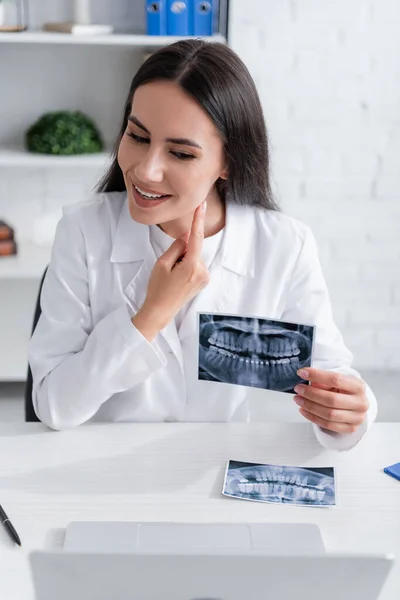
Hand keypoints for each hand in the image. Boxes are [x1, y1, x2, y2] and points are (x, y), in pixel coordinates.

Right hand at [132, 202, 209, 339]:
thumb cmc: (158, 289)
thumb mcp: (162, 264)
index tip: (202, 206)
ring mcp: (205, 277)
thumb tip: (186, 236)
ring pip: (193, 258)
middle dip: (181, 252)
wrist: (160, 311)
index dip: (198, 220)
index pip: (196, 238)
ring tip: (172, 277)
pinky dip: (186, 267)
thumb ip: (176, 247)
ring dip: (183, 261)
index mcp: (192, 266)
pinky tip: (178, 279)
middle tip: (169, 269)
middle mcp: (202, 272)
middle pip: (192, 249)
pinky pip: (195, 265)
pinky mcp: (203, 281)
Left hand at [293, 367, 368, 433]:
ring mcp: (357, 417)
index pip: (336, 379)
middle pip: (332, 399)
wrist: (356, 405)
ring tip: (298, 399)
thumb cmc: (344, 391)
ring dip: (310, 406)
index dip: (317, 376)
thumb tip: (307, 380)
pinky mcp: (350, 428)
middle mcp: (361, 402)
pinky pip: (328, 425)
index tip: (301, 373)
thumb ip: (324, 381)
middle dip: (311, 393)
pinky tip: (303, 410)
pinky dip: (312, 417)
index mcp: (358, 386)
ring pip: (329, 414)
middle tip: (298, 389)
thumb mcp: (338, 382)